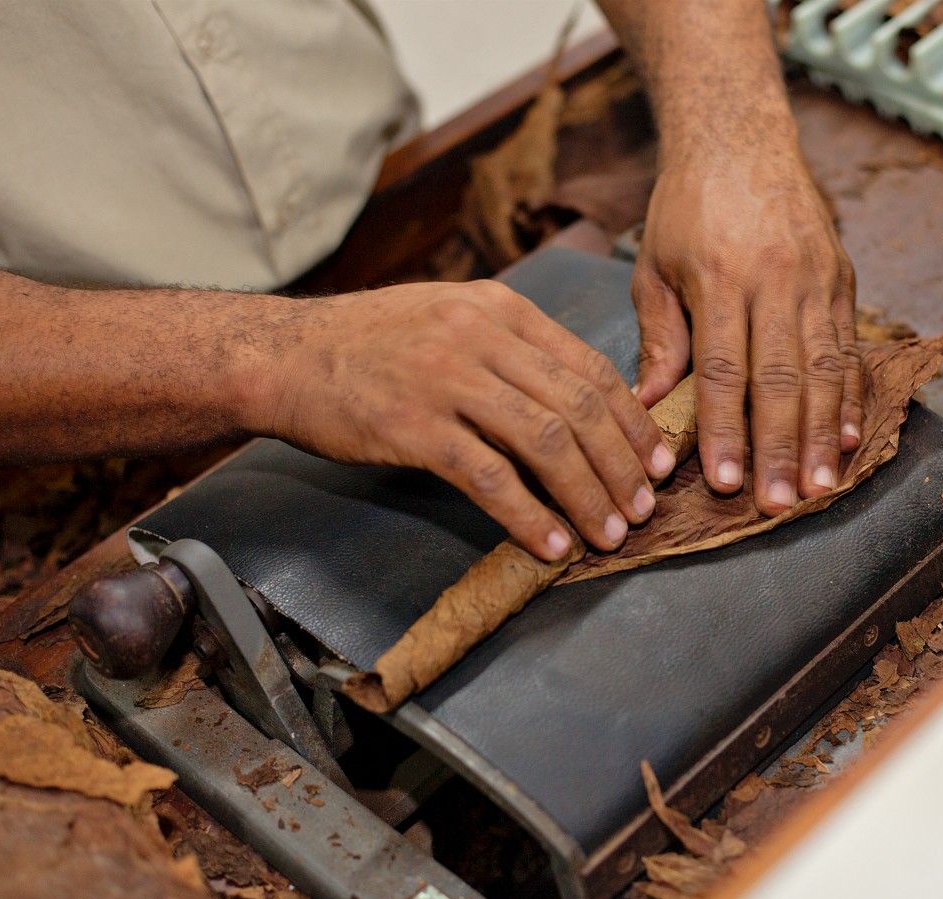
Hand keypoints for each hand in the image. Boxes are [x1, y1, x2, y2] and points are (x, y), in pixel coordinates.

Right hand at [251, 280, 673, 559]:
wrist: (285, 354)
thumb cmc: (371, 344)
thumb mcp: (451, 318)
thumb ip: (512, 350)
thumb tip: (579, 404)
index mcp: (501, 308)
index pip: (591, 367)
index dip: (633, 422)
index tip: (657, 462)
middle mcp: (481, 336)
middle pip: (580, 407)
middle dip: (622, 466)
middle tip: (644, 509)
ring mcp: (446, 379)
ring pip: (546, 443)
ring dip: (589, 496)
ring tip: (610, 534)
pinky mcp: (413, 427)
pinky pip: (490, 478)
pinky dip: (530, 517)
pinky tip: (551, 545)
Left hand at [630, 146, 861, 516]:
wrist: (740, 135)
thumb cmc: (685, 206)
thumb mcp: (653, 265)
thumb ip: (660, 337)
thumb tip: (650, 406)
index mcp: (720, 278)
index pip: (723, 370)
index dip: (725, 431)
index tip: (726, 482)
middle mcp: (775, 279)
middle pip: (781, 379)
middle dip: (779, 447)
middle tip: (778, 504)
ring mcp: (816, 279)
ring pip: (824, 369)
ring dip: (821, 434)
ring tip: (818, 487)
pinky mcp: (842, 278)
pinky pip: (849, 346)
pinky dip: (850, 396)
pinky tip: (846, 438)